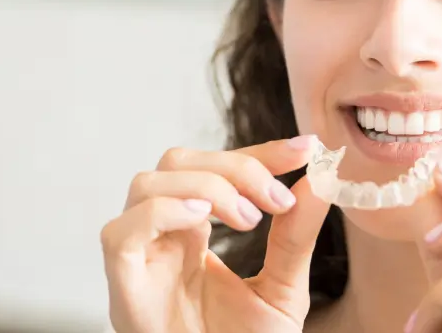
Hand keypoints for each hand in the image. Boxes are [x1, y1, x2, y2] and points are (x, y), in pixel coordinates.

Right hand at [101, 136, 330, 332]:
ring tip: (248, 219)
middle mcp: (160, 241)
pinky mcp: (122, 290)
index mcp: (192, 236)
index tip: (306, 149)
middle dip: (234, 166)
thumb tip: (321, 181)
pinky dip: (163, 212)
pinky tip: (204, 221)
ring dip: (206, 187)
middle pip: (176, 162)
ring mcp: (138, 263)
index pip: (215, 169)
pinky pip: (121, 232)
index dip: (258, 152)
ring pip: (146, 183)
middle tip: (277, 199)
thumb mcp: (282, 293)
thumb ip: (295, 238)